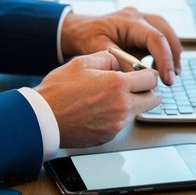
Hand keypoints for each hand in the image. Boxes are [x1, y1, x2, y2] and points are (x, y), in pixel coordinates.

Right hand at [35, 51, 161, 146]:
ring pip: (137, 112)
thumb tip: (121, 61)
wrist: (42, 118)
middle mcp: (122, 106)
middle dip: (146, 91)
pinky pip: (122, 124)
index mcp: (117, 84)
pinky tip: (99, 110)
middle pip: (153, 99)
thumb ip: (108, 58)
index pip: (152, 79)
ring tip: (108, 98)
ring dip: (130, 104)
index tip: (142, 74)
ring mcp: (117, 124)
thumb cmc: (58, 91)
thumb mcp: (82, 62)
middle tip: (133, 87)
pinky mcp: (109, 136)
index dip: (148, 74)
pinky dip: (116, 117)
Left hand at [61, 7, 180, 85]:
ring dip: (171, 55)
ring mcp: (142, 21)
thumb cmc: (85, 36)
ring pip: (167, 34)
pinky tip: (159, 68)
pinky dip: (164, 53)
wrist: (79, 29)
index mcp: (128, 20)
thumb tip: (135, 77)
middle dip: (173, 57)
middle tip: (171, 78)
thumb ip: (118, 62)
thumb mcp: (97, 49)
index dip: (165, 59)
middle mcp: (138, 17)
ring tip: (169, 75)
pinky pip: (160, 39)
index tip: (167, 78)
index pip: (155, 38)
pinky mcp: (143, 29)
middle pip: (166, 34)